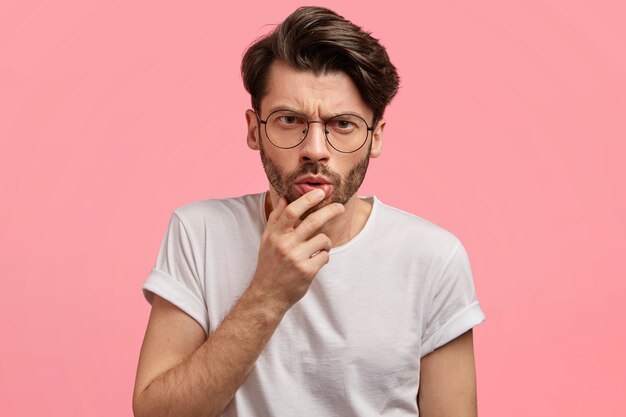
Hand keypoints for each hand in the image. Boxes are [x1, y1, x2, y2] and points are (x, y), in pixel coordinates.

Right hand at [250, 189, 344, 311]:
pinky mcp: (307, 271)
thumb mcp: (267, 240)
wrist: (267, 295)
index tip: (320, 192)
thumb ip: (276, 218)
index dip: (307, 199)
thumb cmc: (269, 264)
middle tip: (340, 206)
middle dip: (330, 211)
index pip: (291, 211)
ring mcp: (296, 259)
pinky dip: (324, 256)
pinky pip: (325, 256)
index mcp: (275, 235)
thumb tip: (283, 197)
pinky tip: (316, 261)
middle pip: (312, 221)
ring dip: (326, 241)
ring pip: (322, 239)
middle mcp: (285, 245)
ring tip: (319, 247)